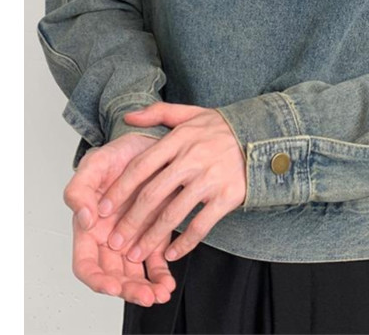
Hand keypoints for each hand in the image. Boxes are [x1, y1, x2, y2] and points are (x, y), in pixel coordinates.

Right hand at [63, 134, 176, 304]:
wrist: (151, 141)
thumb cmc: (118, 153)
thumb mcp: (95, 163)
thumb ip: (80, 190)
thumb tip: (84, 219)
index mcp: (89, 227)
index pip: (86, 264)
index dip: (97, 279)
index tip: (112, 285)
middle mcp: (109, 237)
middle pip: (113, 275)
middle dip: (128, 289)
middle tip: (145, 295)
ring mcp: (132, 236)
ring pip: (135, 273)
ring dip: (146, 288)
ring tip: (160, 293)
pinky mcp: (155, 231)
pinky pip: (156, 261)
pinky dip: (161, 274)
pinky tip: (168, 282)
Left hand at [95, 102, 246, 264]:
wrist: (264, 136)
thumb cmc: (223, 128)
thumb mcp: (191, 113)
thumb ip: (157, 113)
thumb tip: (127, 117)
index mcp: (180, 138)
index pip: (141, 166)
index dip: (120, 189)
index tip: (103, 209)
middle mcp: (193, 158)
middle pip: (153, 194)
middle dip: (130, 221)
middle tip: (114, 240)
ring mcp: (210, 178)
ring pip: (173, 214)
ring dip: (152, 238)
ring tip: (137, 254)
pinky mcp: (227, 196)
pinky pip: (201, 225)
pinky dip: (185, 243)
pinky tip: (172, 254)